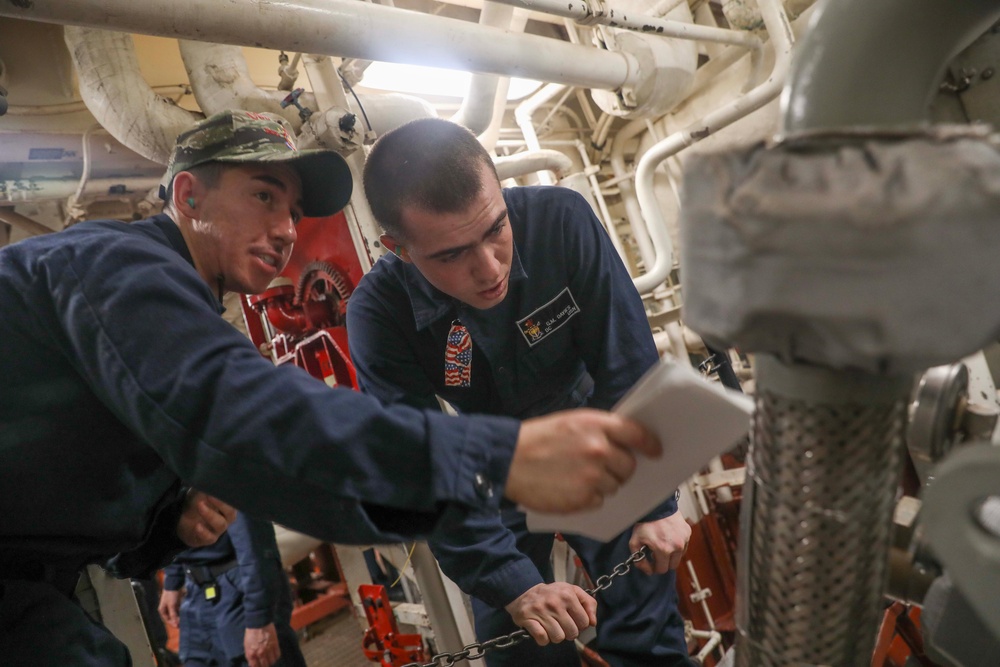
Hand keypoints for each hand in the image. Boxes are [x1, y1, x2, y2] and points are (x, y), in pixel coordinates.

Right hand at [157, 588, 182, 627]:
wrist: (174, 583)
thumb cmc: (171, 595)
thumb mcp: (172, 606)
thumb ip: (173, 615)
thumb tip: (175, 624)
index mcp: (162, 610)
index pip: (167, 620)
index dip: (173, 624)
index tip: (179, 627)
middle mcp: (166, 609)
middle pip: (172, 617)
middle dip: (177, 620)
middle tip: (183, 624)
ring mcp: (171, 605)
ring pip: (176, 613)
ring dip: (180, 616)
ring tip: (185, 620)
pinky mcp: (176, 602)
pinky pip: (179, 609)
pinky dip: (181, 612)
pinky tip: (185, 614)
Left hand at [176, 489, 236, 546]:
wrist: (182, 520)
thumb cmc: (196, 502)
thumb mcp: (201, 491)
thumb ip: (207, 485)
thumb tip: (212, 476)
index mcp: (227, 506)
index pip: (233, 501)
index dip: (227, 495)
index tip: (218, 487)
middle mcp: (226, 518)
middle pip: (231, 513)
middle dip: (221, 504)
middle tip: (209, 495)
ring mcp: (218, 530)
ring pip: (220, 524)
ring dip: (210, 515)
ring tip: (200, 505)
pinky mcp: (208, 539)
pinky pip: (209, 538)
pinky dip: (204, 532)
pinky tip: (197, 526)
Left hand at [244, 624, 280, 666]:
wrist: (259, 622)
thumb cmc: (250, 633)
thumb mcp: (246, 645)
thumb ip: (250, 655)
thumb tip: (253, 663)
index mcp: (251, 654)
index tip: (259, 666)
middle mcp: (260, 653)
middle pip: (265, 665)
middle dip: (265, 666)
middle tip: (265, 664)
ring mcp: (268, 649)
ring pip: (272, 661)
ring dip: (271, 662)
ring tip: (270, 660)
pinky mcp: (275, 644)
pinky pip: (277, 654)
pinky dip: (276, 656)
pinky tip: (274, 655)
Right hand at [504, 583, 595, 645]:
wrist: (524, 591)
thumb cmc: (552, 594)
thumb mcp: (572, 591)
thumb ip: (588, 603)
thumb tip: (593, 622)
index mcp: (568, 595)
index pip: (584, 622)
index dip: (580, 624)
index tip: (573, 620)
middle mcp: (555, 603)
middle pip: (572, 633)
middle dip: (568, 632)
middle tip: (561, 625)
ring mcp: (541, 611)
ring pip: (558, 638)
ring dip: (555, 636)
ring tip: (551, 627)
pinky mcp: (528, 619)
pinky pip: (543, 639)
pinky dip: (543, 639)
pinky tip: (542, 630)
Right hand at [505, 409, 660, 512]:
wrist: (507, 460)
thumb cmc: (536, 439)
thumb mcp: (569, 422)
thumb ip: (598, 430)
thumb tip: (623, 444)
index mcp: (596, 425)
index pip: (637, 434)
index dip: (650, 444)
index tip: (656, 450)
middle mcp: (599, 450)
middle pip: (629, 465)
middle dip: (619, 467)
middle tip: (600, 466)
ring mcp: (592, 476)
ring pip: (615, 485)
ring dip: (602, 484)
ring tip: (576, 476)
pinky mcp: (583, 499)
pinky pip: (599, 501)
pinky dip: (588, 498)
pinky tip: (569, 488)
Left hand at [629, 511, 690, 574]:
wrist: (656, 506)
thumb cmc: (645, 523)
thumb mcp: (635, 541)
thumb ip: (638, 559)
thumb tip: (648, 571)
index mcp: (663, 549)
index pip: (662, 569)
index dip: (655, 568)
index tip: (651, 563)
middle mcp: (677, 546)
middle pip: (672, 566)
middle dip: (663, 562)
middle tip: (656, 554)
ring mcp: (684, 539)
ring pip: (679, 557)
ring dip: (671, 555)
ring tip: (662, 545)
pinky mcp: (687, 533)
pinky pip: (684, 546)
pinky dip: (677, 545)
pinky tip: (668, 538)